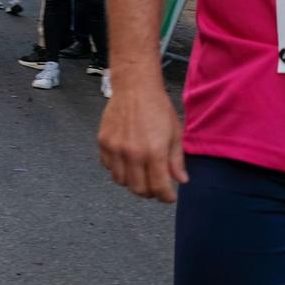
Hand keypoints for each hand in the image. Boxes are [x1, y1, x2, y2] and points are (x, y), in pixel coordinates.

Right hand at [96, 77, 188, 202]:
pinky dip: (118, 170)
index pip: (159, 187)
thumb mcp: (175, 133)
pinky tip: (127, 162)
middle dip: (149, 193)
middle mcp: (132, 154)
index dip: (166, 197)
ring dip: (132, 182)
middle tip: (155, 187)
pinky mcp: (103, 143)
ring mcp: (115, 149)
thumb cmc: (158, 107)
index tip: (169, 197)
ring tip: (141, 174)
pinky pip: (109, 167)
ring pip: (121, 181)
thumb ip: (176, 160)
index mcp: (154, 152)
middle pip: (138, 189)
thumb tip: (181, 181)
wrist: (135, 87)